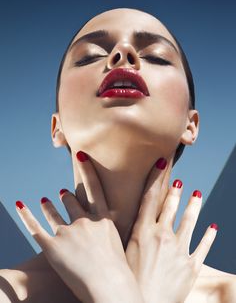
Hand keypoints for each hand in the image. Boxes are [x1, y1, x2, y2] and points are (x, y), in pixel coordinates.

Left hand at [15, 151, 143, 302]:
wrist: (110, 287)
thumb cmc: (120, 271)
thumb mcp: (122, 245)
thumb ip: (114, 232)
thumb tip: (117, 229)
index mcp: (103, 219)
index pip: (94, 188)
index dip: (87, 170)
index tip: (81, 155)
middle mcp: (84, 221)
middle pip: (72, 202)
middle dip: (66, 196)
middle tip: (62, 192)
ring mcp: (67, 232)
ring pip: (54, 213)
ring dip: (48, 206)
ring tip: (45, 200)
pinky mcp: (52, 246)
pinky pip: (35, 227)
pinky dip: (27, 215)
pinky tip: (21, 205)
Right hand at [125, 157, 217, 302]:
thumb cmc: (127, 282)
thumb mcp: (122, 253)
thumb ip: (128, 234)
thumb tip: (123, 219)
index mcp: (143, 231)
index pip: (150, 197)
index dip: (155, 178)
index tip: (161, 163)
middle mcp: (163, 236)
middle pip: (171, 206)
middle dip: (175, 191)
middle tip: (179, 181)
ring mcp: (179, 250)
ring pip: (190, 221)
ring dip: (194, 206)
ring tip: (198, 194)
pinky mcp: (191, 266)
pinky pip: (203, 247)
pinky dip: (209, 236)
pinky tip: (214, 227)